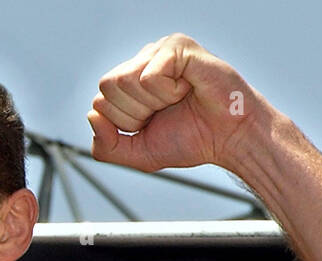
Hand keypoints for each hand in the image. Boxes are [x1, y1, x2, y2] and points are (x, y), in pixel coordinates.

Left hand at [88, 34, 258, 174]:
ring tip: (179, 98)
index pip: (100, 102)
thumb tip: (92, 116)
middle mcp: (141, 61)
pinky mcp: (177, 46)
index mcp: (129, 82)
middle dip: (136, 112)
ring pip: (125, 80)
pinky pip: (148, 75)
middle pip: (108, 87)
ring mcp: (159, 51)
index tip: (155, 123)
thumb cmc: (190, 139)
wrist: (229, 138)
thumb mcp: (138, 153)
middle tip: (167, 110)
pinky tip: (188, 88)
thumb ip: (106, 146)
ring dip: (153, 102)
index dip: (125, 123)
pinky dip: (168, 92)